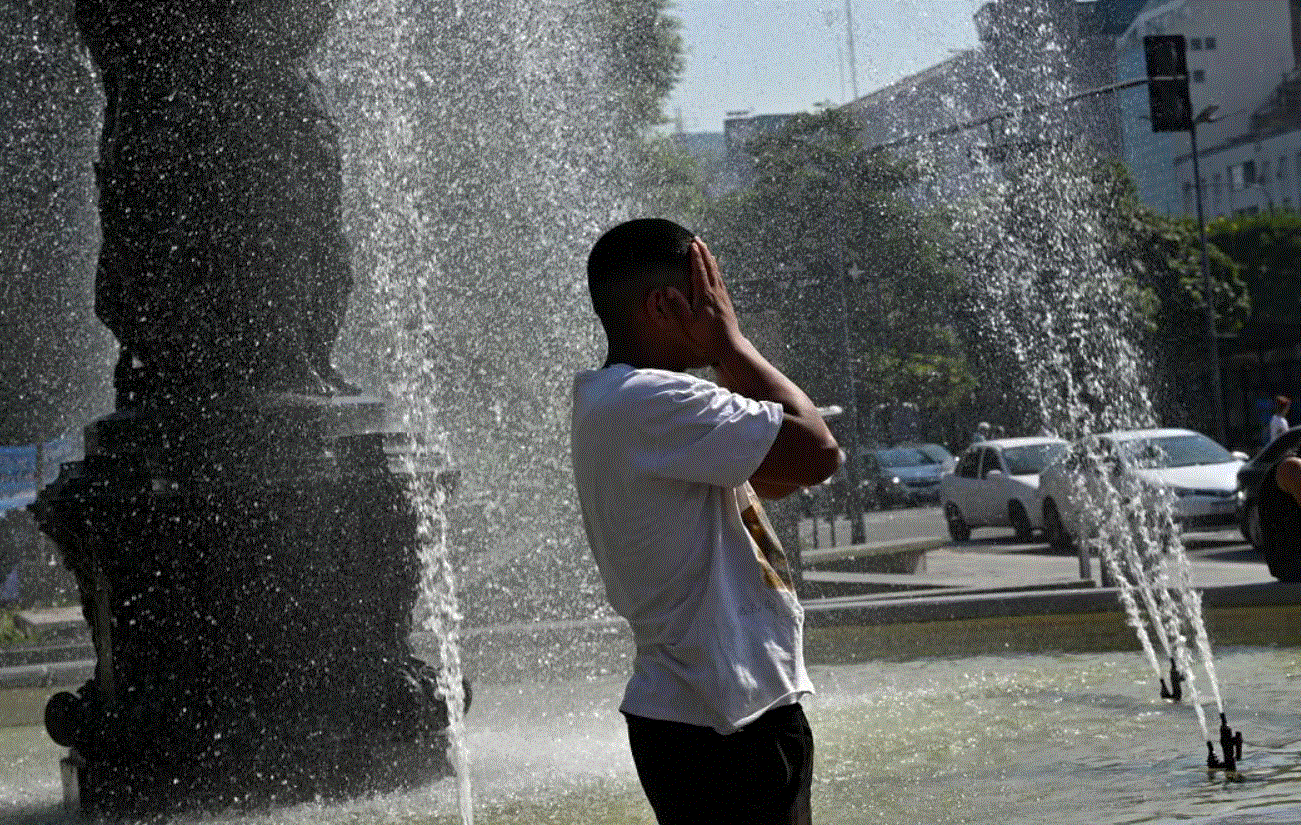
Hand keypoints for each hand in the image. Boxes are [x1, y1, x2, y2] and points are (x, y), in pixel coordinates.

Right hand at [665, 238, 741, 363]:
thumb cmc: (707, 337)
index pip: (700, 271)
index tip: (692, 244)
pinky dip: (716, 268)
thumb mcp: (689, 325)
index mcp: (705, 296)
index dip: (696, 256)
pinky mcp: (726, 300)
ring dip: (710, 258)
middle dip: (704, 252)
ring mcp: (722, 295)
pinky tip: (715, 267)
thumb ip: (678, 307)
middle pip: (710, 267)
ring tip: (706, 248)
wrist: (729, 345)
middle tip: (698, 240)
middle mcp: (716, 292)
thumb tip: (668, 290)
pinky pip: (720, 278)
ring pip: (716, 271)